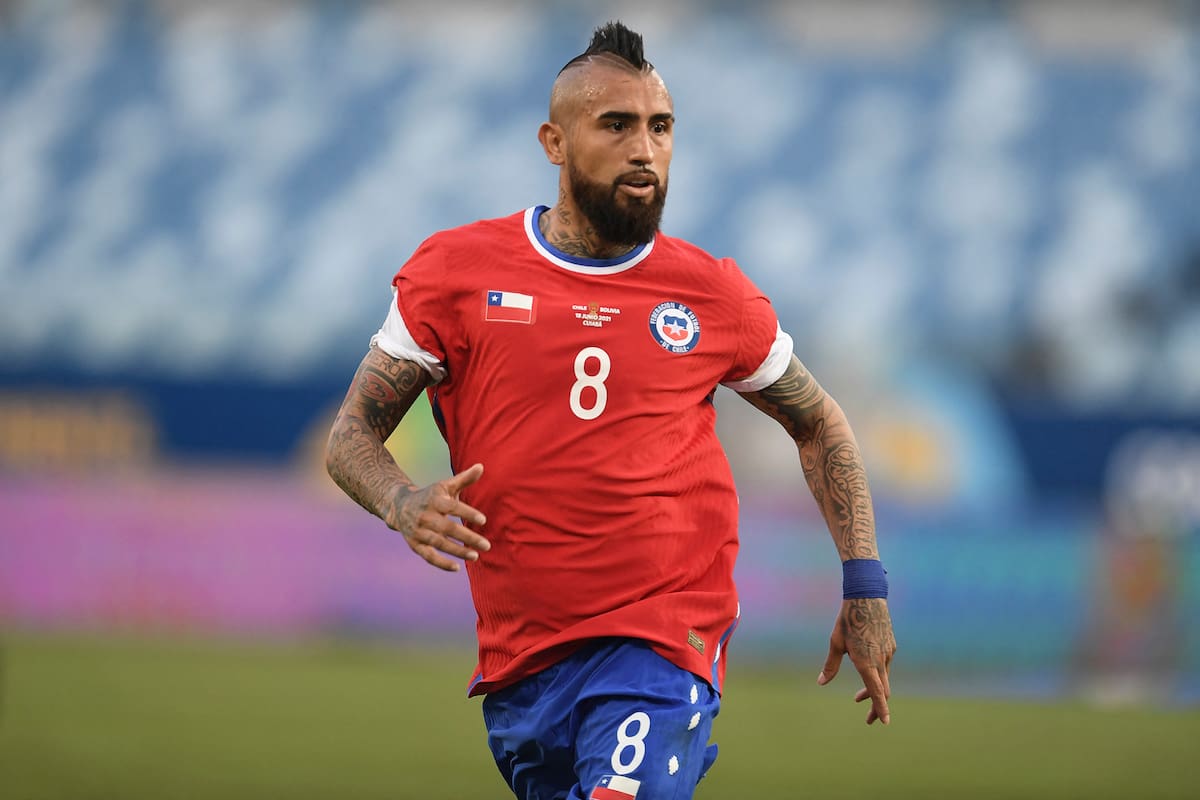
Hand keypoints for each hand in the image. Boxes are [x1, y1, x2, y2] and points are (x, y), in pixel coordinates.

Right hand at [386, 463, 490, 571]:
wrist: (400, 506)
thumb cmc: (431, 496)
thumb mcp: (445, 486)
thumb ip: (464, 479)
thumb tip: (482, 466)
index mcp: (434, 500)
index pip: (452, 507)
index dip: (467, 513)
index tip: (484, 520)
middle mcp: (425, 516)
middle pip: (447, 529)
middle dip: (467, 537)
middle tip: (486, 545)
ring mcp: (418, 532)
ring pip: (439, 544)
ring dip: (457, 551)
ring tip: (475, 556)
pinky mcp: (415, 544)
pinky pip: (428, 556)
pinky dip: (442, 564)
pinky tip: (457, 567)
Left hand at [817, 597, 895, 724]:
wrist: (867, 598)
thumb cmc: (848, 620)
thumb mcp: (835, 643)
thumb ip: (831, 665)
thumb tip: (821, 682)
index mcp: (867, 662)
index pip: (877, 693)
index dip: (880, 709)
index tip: (882, 722)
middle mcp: (881, 660)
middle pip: (883, 691)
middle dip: (876, 706)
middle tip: (868, 718)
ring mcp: (888, 652)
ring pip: (884, 678)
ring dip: (874, 690)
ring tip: (859, 697)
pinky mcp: (891, 645)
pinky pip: (886, 665)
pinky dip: (878, 675)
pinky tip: (867, 670)